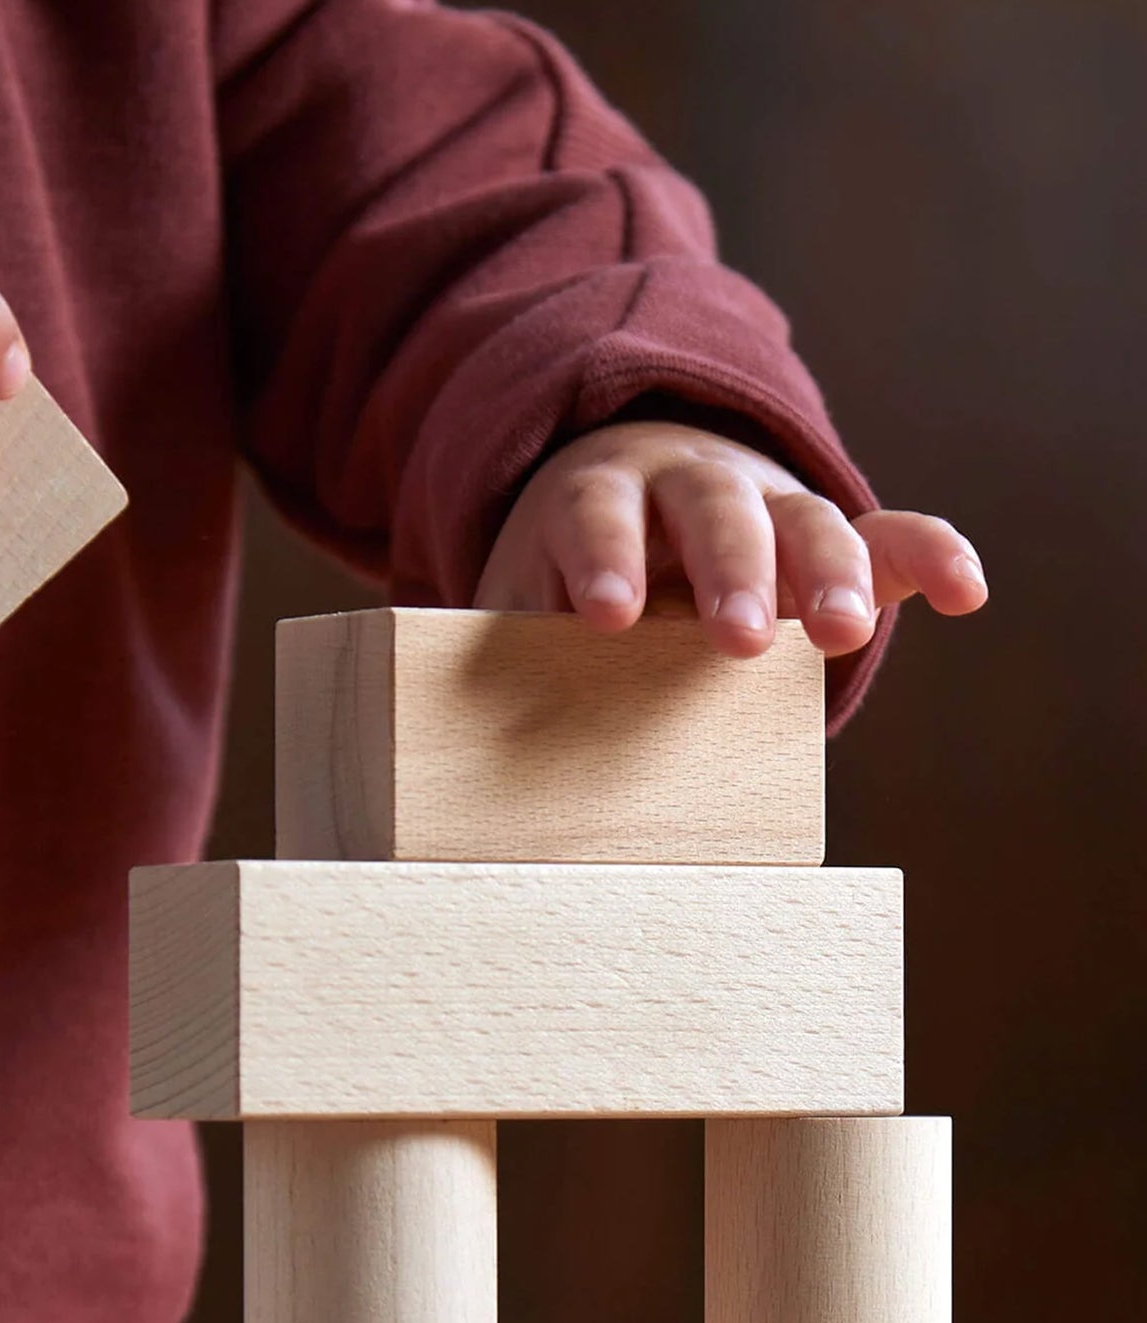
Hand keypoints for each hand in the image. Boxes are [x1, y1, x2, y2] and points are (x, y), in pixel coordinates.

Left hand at [474, 419, 987, 657]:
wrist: (625, 504)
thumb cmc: (562, 579)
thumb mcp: (521, 599)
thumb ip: (507, 645)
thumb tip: (455, 738)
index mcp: (599, 498)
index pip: (599, 518)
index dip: (605, 560)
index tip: (609, 614)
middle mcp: (687, 487)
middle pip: (713, 509)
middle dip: (730, 570)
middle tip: (735, 640)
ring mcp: (766, 504)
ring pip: (803, 519)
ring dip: (826, 572)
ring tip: (842, 635)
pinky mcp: (828, 537)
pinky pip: (886, 535)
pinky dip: (928, 555)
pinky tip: (966, 593)